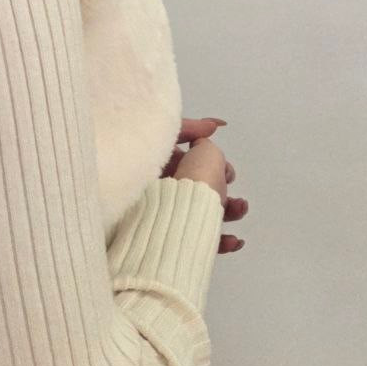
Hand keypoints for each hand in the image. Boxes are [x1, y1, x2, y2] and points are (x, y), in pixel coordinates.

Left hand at [160, 116, 247, 254]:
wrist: (126, 198)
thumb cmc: (149, 161)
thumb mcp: (170, 132)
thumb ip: (193, 129)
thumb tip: (214, 125)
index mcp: (163, 164)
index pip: (194, 164)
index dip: (215, 167)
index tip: (228, 171)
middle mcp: (164, 188)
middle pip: (202, 189)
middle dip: (224, 190)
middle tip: (234, 189)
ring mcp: (166, 214)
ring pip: (203, 213)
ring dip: (228, 212)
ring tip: (240, 209)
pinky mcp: (169, 237)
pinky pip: (196, 239)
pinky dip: (218, 240)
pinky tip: (233, 240)